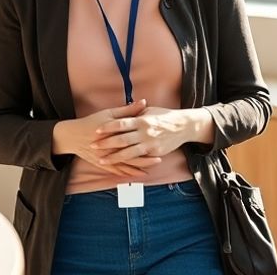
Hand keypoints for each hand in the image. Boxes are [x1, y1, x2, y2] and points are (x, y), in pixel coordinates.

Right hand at [52, 100, 163, 177]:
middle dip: (145, 158)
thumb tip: (144, 102)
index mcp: (114, 132)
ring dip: (139, 168)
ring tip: (151, 168)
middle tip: (159, 159)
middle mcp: (111, 147)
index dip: (145, 141)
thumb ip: (128, 110)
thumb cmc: (92, 122)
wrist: (73, 135)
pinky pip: (118, 171)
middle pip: (131, 154)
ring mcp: (106, 157)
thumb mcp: (109, 113)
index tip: (157, 142)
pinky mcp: (103, 164)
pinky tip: (138, 174)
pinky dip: (129, 173)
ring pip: (126, 165)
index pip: (133, 138)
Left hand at [90, 106, 213, 164]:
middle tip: (93, 146)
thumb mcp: (149, 110)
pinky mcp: (155, 153)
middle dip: (106, 144)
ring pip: (129, 153)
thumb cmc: (164, 116)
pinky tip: (120, 167)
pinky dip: (129, 164)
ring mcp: (150, 144)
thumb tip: (122, 109)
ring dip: (114, 157)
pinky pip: (140, 160)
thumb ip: (135, 112)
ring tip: (102, 160)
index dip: (108, 127)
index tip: (97, 130)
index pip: (121, 124)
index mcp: (141, 120)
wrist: (183, 126)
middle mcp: (145, 132)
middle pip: (122, 139)